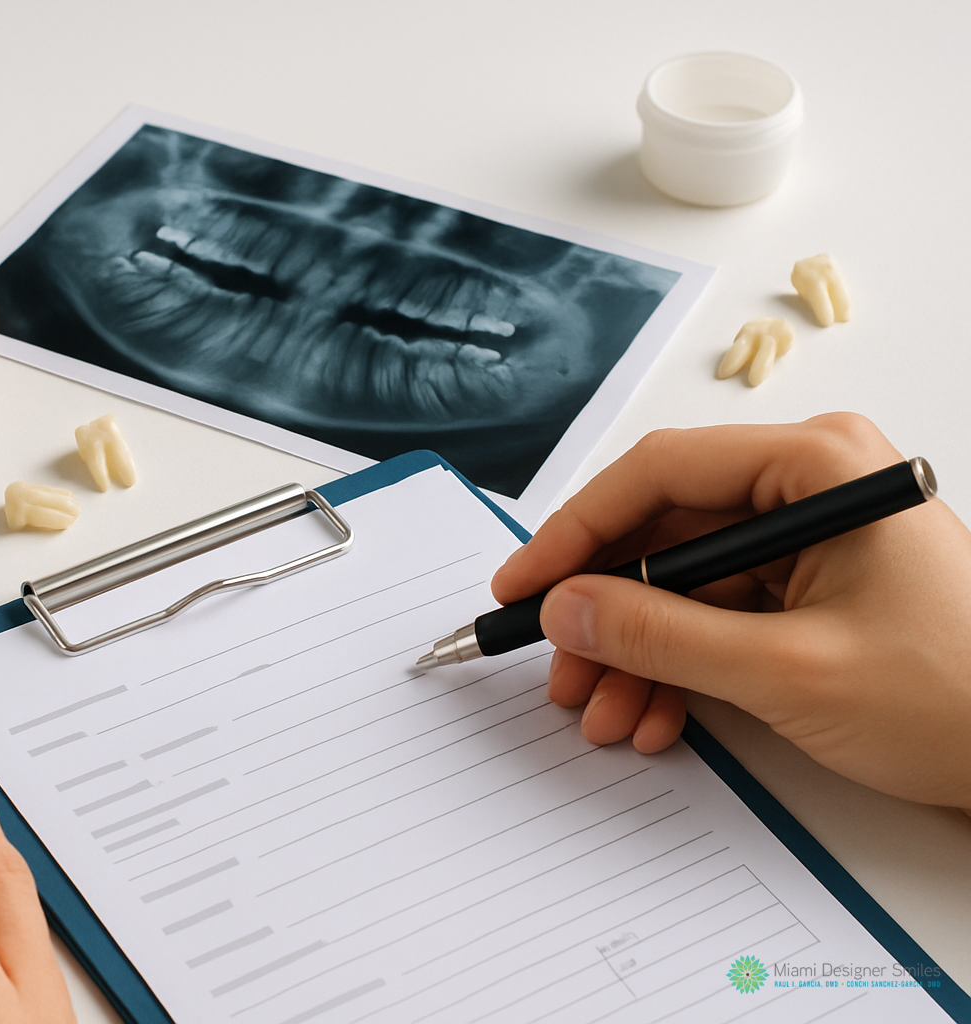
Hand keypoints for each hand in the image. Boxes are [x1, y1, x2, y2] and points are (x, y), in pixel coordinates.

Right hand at [491, 413, 970, 809]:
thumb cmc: (960, 699)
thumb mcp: (789, 669)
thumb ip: (662, 635)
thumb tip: (567, 607)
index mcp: (818, 467)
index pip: (658, 474)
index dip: (574, 532)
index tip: (522, 585)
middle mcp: (809, 488)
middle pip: (662, 532)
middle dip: (603, 611)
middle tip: (558, 665)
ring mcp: (810, 540)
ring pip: (680, 583)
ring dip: (634, 652)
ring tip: (603, 712)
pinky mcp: (811, 589)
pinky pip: (716, 615)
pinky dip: (677, 667)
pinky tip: (653, 717)